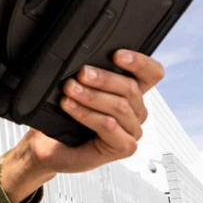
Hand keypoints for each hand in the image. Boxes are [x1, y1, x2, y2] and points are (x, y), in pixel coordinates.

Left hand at [1, 50, 164, 201]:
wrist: (51, 147)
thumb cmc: (64, 119)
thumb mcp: (79, 90)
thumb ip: (90, 76)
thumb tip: (85, 62)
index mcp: (132, 93)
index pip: (151, 73)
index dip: (139, 62)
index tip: (116, 54)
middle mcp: (137, 111)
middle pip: (131, 88)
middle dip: (103, 78)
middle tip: (81, 73)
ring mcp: (133, 130)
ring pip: (119, 106)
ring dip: (91, 95)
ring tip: (70, 89)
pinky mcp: (125, 147)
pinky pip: (108, 125)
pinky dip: (87, 113)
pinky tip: (70, 106)